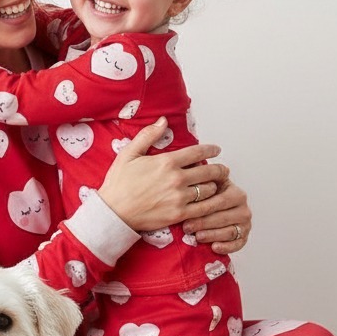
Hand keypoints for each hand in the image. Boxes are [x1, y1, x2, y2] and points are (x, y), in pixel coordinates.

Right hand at [97, 119, 229, 232]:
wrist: (113, 213)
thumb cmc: (118, 184)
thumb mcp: (129, 154)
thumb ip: (148, 135)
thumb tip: (163, 121)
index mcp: (166, 162)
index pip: (197, 152)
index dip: (211, 150)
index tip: (216, 150)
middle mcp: (176, 179)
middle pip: (209, 172)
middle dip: (219, 170)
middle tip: (223, 170)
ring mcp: (179, 198)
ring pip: (209, 190)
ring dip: (214, 187)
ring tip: (216, 186)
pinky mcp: (179, 214)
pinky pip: (203, 208)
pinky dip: (210, 205)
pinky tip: (211, 203)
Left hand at [182, 177, 251, 254]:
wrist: (211, 212)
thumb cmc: (204, 199)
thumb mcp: (203, 186)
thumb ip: (201, 178)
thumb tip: (192, 165)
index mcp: (235, 192)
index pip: (220, 201)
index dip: (203, 207)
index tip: (186, 212)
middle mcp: (243, 207)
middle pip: (224, 216)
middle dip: (204, 223)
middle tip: (187, 227)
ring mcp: (245, 222)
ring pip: (230, 231)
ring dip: (212, 235)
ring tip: (197, 237)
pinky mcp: (244, 236)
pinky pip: (238, 244)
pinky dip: (226, 246)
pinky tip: (214, 247)